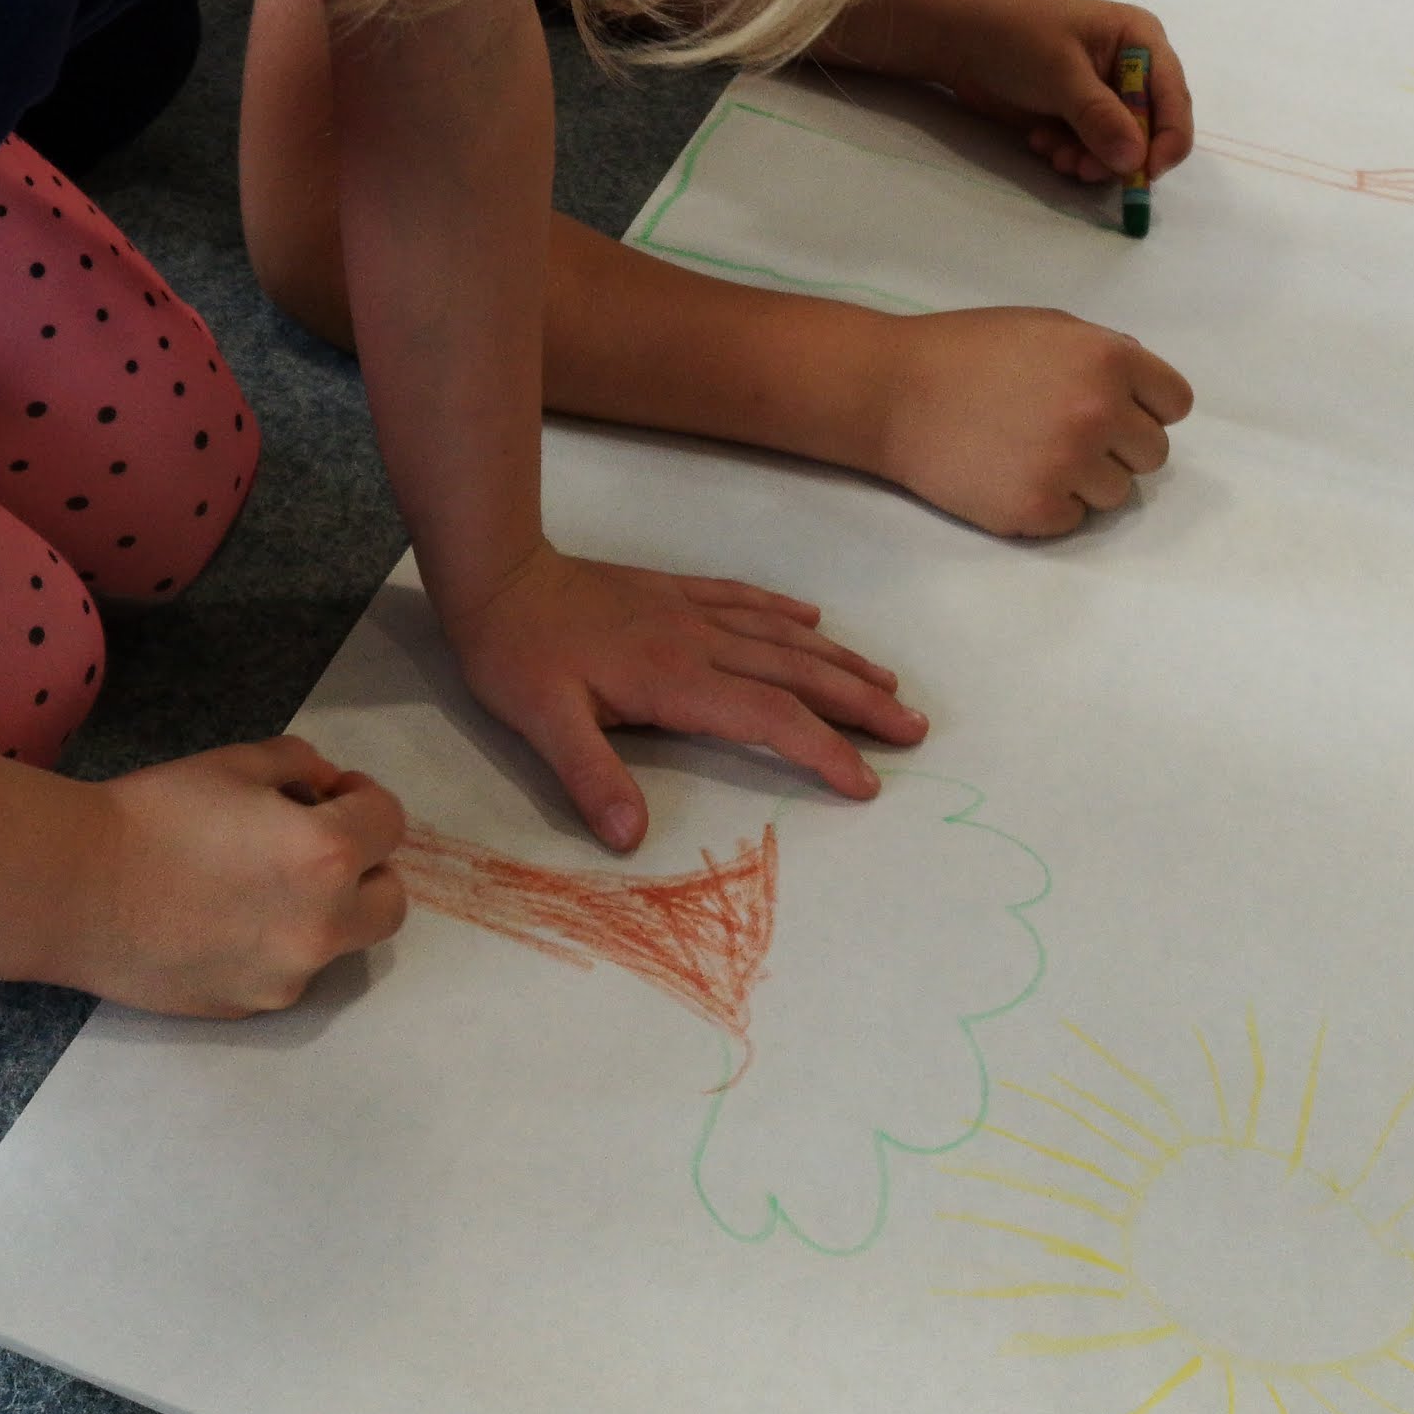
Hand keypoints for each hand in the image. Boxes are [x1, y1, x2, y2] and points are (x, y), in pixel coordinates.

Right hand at [75, 737, 410, 1014]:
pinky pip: (289, 970)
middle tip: (318, 845)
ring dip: (325, 909)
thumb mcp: (235, 762)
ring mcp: (289, 975)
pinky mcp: (251, 1006)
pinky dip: (278, 944)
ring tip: (262, 884)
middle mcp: (323, 925)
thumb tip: (324, 786)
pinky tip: (223, 920)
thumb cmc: (154, 814)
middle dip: (366, 867)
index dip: (363, 796)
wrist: (76, 890)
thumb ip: (299, 765)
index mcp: (327, 855)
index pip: (389, 823)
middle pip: (389, 901)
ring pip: (341, 941)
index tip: (328, 791)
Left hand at [447, 547, 924, 849]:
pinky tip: (812, 618)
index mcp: (676, 679)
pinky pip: (745, 598)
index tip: (864, 782)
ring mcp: (690, 610)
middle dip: (860, 702)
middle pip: (797, 674)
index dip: (822, 750)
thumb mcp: (542, 724)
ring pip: (783, 635)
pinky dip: (785, 611)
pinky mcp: (673, 591)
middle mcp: (699, 641)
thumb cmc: (518, 655)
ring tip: (887, 680)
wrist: (499, 574)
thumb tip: (632, 838)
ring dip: (839, 658)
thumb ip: (591, 778)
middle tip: (914, 727)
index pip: (769, 719)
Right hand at [865, 308, 1193, 538]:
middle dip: (1117, 446)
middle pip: (1153, 454)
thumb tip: (1142, 384)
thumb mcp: (1047, 326)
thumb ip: (1103, 351)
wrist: (894, 392)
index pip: (1175, 404)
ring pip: (1118, 493)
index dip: (1146, 406)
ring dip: (1085, 479)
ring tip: (1032, 453)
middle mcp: (1100, 413)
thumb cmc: (969, 350)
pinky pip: (1076, 520)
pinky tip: (1011, 475)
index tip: (1115, 409)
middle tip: (1063, 433)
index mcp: (1109, 360)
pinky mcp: (1039, 510)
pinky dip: (1051, 505)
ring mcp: (1071, 465)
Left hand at [877, 0, 1192, 184]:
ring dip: (1089, 158)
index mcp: (1141, 39)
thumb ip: (1100, 117)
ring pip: (1119, 146)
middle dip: (1118, 155)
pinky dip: (1069, 153)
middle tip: (1082, 170)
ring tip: (1054, 154)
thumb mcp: (1061, 74)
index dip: (1166, 140)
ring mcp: (1104, 93)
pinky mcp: (1078, 114)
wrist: (957, 39)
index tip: (1144, 173)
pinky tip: (1040, 141)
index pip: (1172, 99)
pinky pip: (1090, 149)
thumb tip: (1135, 162)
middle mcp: (1131, 67)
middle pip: (1149, 129)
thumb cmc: (1015, 38)